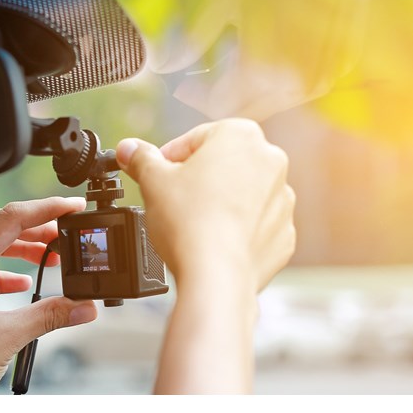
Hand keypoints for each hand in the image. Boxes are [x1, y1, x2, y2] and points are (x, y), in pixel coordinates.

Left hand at [0, 197, 98, 393]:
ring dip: (23, 249)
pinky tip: (24, 284)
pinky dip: (6, 273)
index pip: (8, 218)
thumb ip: (51, 315)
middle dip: (37, 227)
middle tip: (67, 231)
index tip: (71, 206)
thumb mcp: (9, 336)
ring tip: (52, 255)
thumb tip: (85, 305)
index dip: (44, 209)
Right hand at [115, 118, 294, 392]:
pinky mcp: (283, 235)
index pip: (197, 138)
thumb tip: (128, 149)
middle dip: (198, 178)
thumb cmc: (189, 222)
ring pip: (242, 194)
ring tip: (191, 223)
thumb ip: (141, 158)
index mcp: (241, 136)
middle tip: (171, 198)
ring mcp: (283, 201)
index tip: (156, 173)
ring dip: (219, 203)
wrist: (215, 276)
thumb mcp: (152, 180)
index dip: (170, 156)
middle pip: (223, 164)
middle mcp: (271, 162)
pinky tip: (211, 241)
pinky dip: (235, 231)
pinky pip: (255, 226)